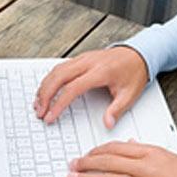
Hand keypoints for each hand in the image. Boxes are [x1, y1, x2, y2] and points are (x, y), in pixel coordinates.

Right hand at [34, 46, 148, 127]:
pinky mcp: (80, 58)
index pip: (72, 88)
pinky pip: (59, 67)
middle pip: (58, 77)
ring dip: (44, 87)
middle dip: (45, 95)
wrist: (138, 54)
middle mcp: (88, 62)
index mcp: (100, 71)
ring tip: (38, 103)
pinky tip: (45, 90)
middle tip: (39, 111)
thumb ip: (117, 110)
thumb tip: (107, 123)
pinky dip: (49, 79)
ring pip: (56, 70)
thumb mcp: (130, 94)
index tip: (51, 116)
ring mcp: (83, 59)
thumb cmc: (134, 72)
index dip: (59, 103)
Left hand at [67, 141, 176, 176]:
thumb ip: (148, 152)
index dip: (96, 151)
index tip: (87, 154)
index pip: (116, 148)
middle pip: (107, 162)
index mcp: (152, 153)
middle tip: (73, 165)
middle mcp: (146, 167)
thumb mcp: (171, 159)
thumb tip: (131, 146)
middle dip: (86, 163)